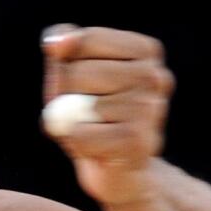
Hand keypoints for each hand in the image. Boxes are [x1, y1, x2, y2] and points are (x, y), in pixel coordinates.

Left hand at [41, 24, 174, 205]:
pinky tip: (97, 148)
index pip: (85, 40)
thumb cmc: (91, 115)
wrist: (119, 170)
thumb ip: (62, 46)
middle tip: (82, 112)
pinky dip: (76, 143)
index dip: (65, 63)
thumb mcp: (71, 74)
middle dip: (64, 95)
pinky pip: (80, 134)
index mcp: (145, 50)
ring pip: (79, 106)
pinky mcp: (137, 141)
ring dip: (72, 121)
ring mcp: (150, 109)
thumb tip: (56, 42)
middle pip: (77, 73)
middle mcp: (155, 76)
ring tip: (93, 129)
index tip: (75, 80)